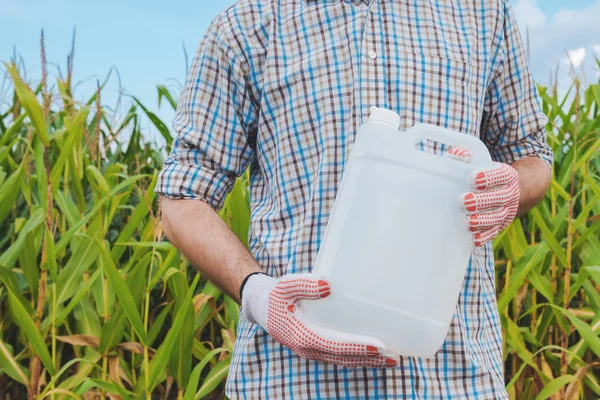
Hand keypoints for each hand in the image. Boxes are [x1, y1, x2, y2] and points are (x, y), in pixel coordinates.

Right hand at [241, 273, 398, 367]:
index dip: (357, 346)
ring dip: (368, 362)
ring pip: (344, 361)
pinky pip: (340, 357)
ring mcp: (312, 351)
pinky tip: (373, 353)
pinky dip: (358, 358)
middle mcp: (308, 348)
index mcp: (302, 335)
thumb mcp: (286, 285)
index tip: (378, 346)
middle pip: (344, 358)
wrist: (263, 307)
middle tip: (395, 357)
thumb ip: (304, 284)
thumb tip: (328, 285)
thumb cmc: (276, 295)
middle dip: (370, 359)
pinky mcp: (316, 349)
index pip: (334, 345)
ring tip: (392, 359)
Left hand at [456, 160, 519, 246]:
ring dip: (483, 221)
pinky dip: (485, 236)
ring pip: (498, 217)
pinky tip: (474, 239)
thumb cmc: (489, 173)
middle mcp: (510, 194)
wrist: (516, 189)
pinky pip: (494, 232)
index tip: (473, 179)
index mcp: (508, 175)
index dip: (489, 178)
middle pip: (500, 198)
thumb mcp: (482, 162)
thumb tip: (457, 155)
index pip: (501, 176)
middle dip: (482, 201)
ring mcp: (507, 211)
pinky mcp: (500, 225)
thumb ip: (468, 157)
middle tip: (463, 201)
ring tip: (467, 222)